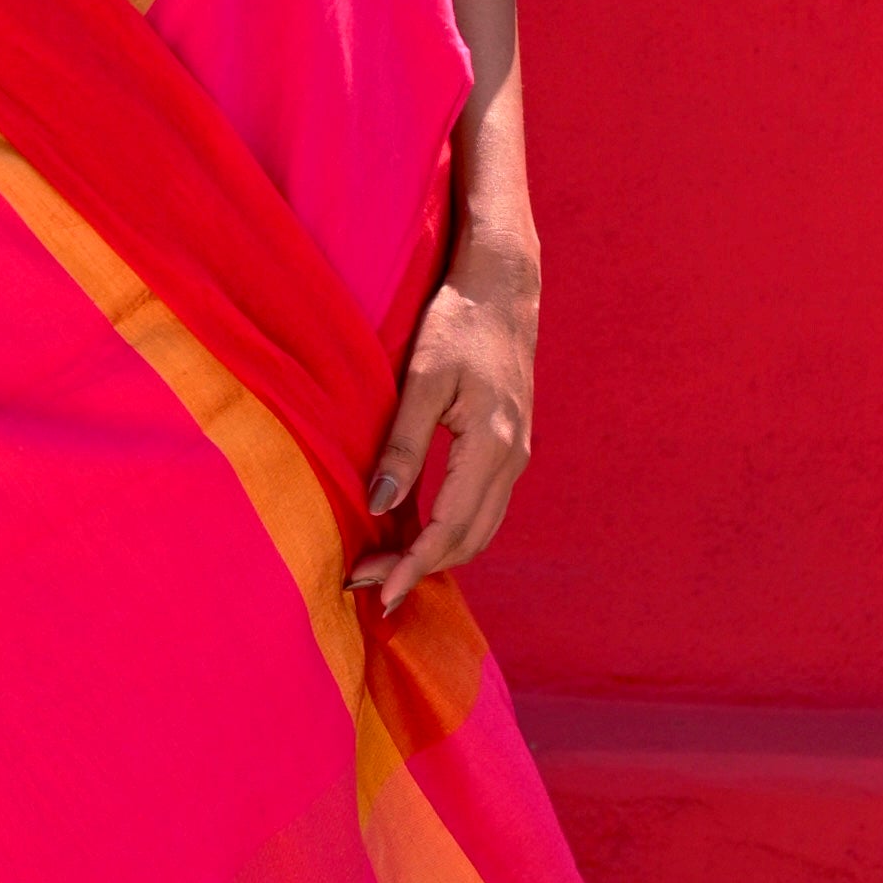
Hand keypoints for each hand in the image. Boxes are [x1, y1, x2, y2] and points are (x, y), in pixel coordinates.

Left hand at [350, 233, 536, 611]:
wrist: (504, 289)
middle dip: (420, 569)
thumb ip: (403, 443)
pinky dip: (451, 532)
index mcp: (492, 444)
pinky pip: (482, 509)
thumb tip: (379, 505)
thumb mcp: (422, 377)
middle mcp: (512, 459)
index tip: (380, 593)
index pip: (451, 527)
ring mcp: (516, 456)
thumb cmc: (458, 323)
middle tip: (366, 584)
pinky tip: (413, 532)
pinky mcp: (509, 449)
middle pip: (469, 540)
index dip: (414, 566)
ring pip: (480, 530)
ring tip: (385, 566)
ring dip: (437, 556)